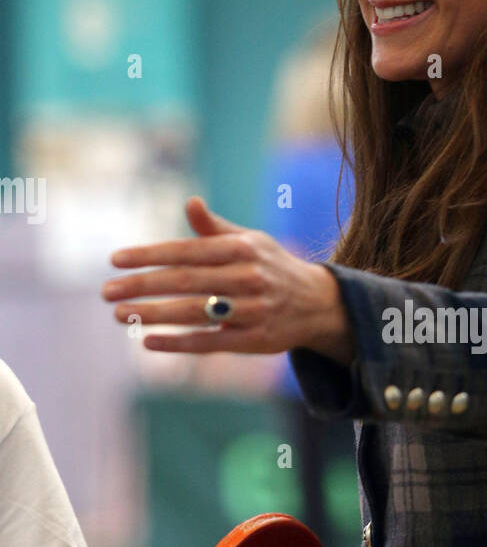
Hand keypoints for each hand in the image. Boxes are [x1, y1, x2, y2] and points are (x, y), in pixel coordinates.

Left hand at [101, 196, 353, 360]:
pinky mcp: (255, 340)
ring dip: (153, 314)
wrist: (319, 304)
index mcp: (242, 249)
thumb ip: (214, 228)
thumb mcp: (250, 241)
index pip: (187, 251)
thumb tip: (189, 203)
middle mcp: (248, 277)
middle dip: (142, 285)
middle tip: (107, 291)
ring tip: (119, 315)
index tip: (115, 260)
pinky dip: (178, 343)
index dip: (149, 255)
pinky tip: (149, 341)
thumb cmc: (272, 267)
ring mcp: (253, 310)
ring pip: (194, 313)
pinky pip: (211, 342)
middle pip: (185, 281)